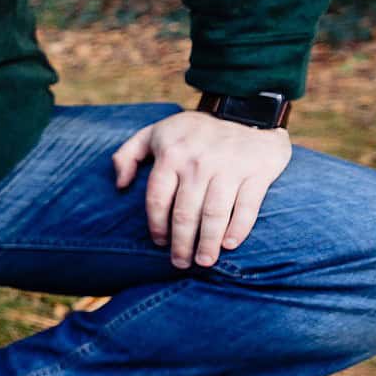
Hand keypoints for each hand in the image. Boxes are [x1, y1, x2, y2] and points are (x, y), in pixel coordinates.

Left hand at [111, 109, 289, 267]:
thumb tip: (119, 185)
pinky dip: (238, 229)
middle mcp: (198, 161)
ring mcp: (228, 167)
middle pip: (185, 213)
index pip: (157, 198)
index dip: (156, 225)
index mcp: (171, 153)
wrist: (245, 112)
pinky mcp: (256, 172)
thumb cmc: (194, 131)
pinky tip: (229, 244)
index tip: (159, 243)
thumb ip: (128, 154)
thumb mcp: (156, 132)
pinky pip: (246, 208)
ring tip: (203, 262)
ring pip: (214, 215)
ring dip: (207, 244)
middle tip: (180, 263)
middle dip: (181, 244)